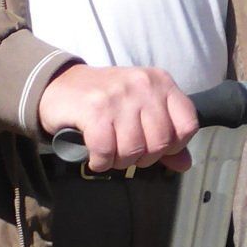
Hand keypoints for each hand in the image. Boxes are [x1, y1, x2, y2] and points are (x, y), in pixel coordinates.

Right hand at [38, 63, 198, 172]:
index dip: (175, 146)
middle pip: (161, 143)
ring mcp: (119, 95)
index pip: (188, 125)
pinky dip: (101, 162)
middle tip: (126, 151)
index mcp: (161, 82)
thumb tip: (184, 164)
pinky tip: (96, 156)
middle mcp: (143, 84)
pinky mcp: (95, 108)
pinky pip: (107, 152)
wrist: (59, 85)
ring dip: (120, 161)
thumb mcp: (140, 111)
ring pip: (134, 150)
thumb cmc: (105, 102)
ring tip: (110, 152)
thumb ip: (166, 137)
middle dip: (143, 158)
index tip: (155, 147)